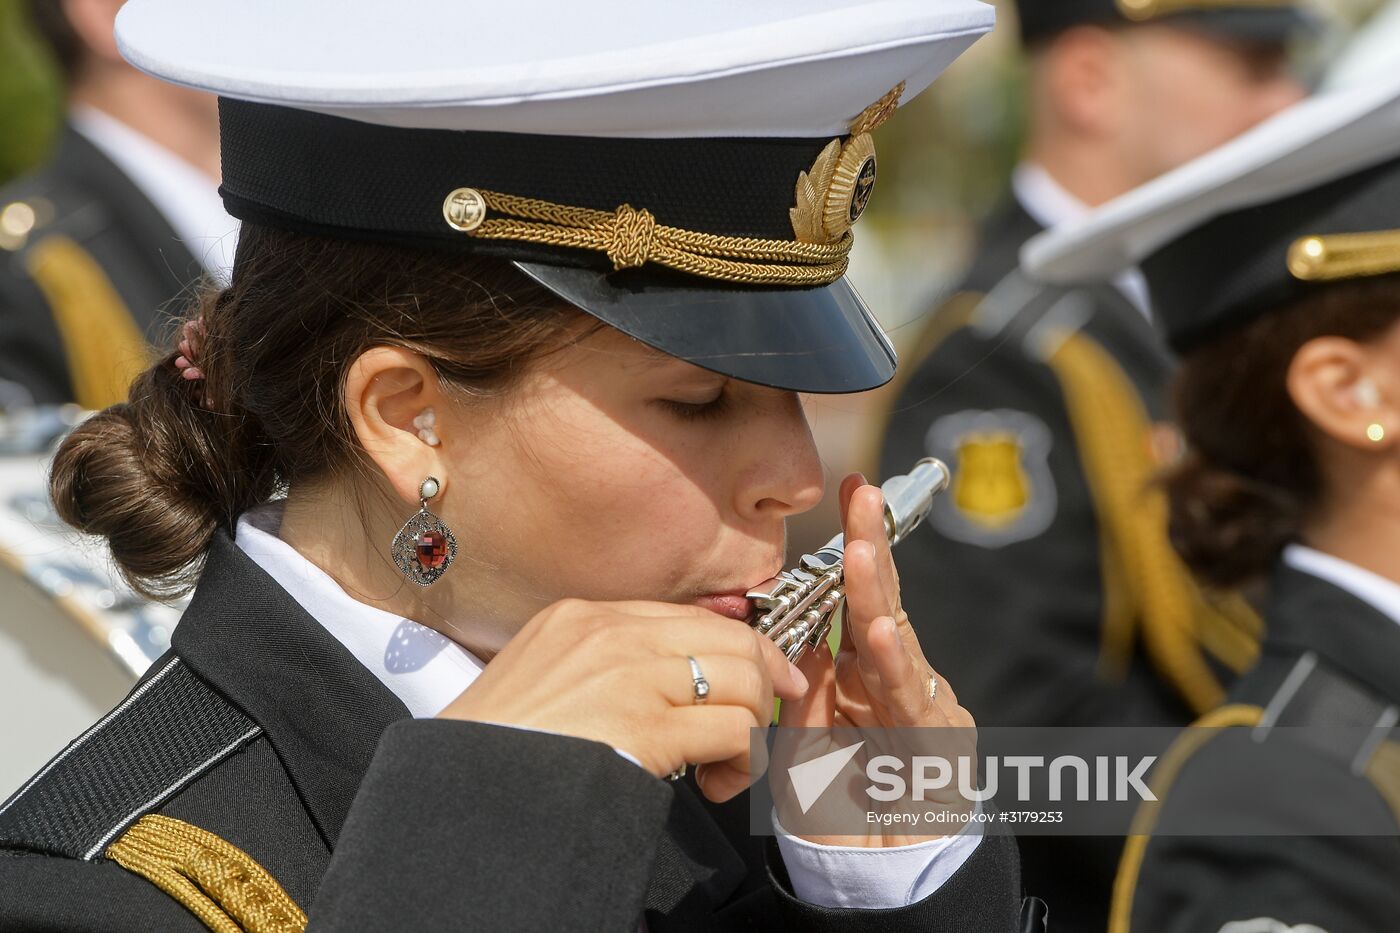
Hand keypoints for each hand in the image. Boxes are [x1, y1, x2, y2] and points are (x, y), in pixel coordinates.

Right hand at [437, 599, 807, 801]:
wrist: (458, 785)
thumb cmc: (497, 743)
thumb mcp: (543, 671)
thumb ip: (604, 661)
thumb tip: (673, 675)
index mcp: (585, 615)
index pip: (694, 617)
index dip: (745, 649)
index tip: (767, 678)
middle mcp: (611, 632)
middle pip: (730, 640)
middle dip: (762, 687)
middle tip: (752, 732)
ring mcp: (629, 674)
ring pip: (743, 680)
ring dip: (752, 730)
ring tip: (725, 768)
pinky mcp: (643, 725)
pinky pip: (733, 729)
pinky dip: (743, 760)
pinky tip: (717, 783)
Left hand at [777, 473, 975, 845]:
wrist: (882, 879)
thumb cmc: (844, 809)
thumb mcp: (807, 742)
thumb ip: (809, 691)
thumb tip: (807, 639)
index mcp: (868, 672)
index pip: (861, 599)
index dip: (856, 546)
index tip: (850, 490)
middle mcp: (901, 680)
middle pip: (884, 603)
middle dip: (872, 546)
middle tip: (861, 495)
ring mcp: (926, 708)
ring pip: (896, 644)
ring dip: (875, 596)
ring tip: (858, 551)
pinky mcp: (941, 746)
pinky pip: (911, 701)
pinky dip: (894, 666)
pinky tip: (880, 633)